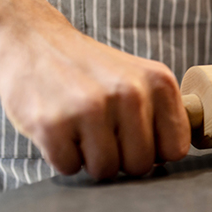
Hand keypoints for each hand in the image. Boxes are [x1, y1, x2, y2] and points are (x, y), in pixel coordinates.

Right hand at [0, 0, 189, 178]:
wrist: (36, 41)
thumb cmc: (93, 70)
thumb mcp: (140, 77)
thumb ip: (163, 112)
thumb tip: (174, 155)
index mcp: (159, 82)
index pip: (176, 149)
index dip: (155, 152)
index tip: (137, 139)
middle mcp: (130, 93)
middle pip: (141, 165)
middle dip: (121, 158)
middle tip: (103, 133)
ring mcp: (91, 108)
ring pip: (107, 171)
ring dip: (91, 159)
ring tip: (81, 129)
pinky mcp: (53, 123)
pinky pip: (69, 168)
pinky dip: (62, 157)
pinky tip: (61, 129)